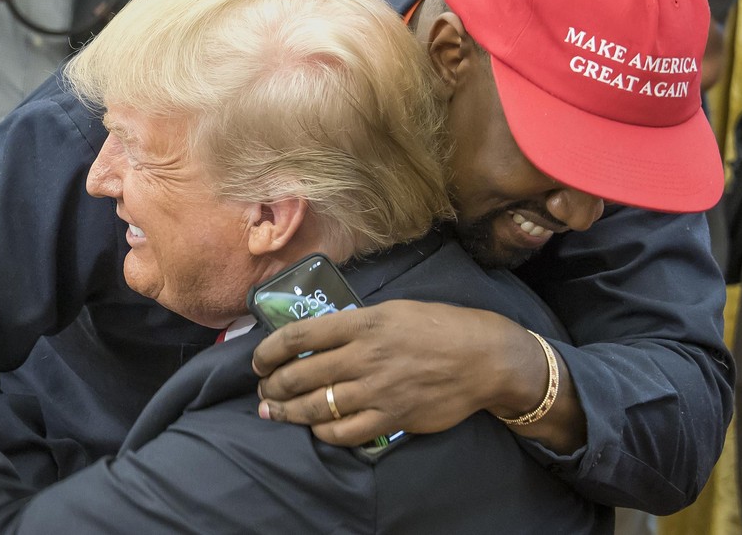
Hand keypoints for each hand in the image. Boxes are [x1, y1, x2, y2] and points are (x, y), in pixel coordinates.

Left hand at [251, 300, 547, 445]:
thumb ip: (354, 325)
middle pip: (300, 375)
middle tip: (263, 390)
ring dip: (288, 412)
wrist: (484, 358)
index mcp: (362, 323)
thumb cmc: (439, 326)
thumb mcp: (392, 310)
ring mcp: (377, 389)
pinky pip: (345, 431)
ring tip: (274, 411)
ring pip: (317, 406)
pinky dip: (323, 431)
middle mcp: (364, 356)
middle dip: (272, 385)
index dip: (268, 351)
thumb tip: (318, 339)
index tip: (258, 360)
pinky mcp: (392, 417)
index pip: (298, 336)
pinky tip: (315, 427)